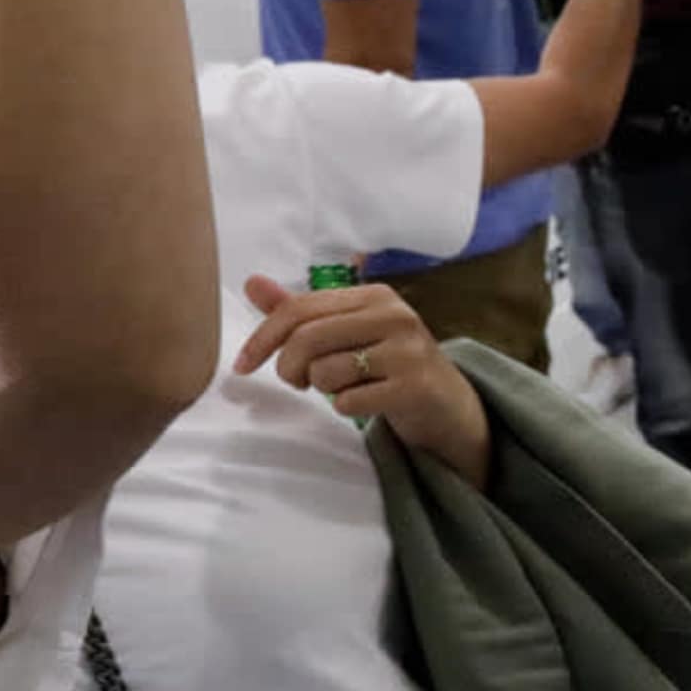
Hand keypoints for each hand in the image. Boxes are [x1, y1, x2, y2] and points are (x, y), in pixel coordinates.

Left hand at [233, 274, 491, 487]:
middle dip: (288, 368)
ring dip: (322, 389)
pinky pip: (348, 401)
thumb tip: (251, 282)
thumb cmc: (388, 365)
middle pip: (306, 339)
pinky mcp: (413, 386)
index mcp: (374, 296)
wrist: (447, 405)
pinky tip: (366, 402)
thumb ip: (301, 312)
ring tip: (343, 388)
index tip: (242, 365)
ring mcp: (407, 350)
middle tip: (298, 382)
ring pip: (325, 372)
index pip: (300, 309)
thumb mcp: (346, 332)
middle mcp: (394, 315)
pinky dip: (346, 408)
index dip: (262, 338)